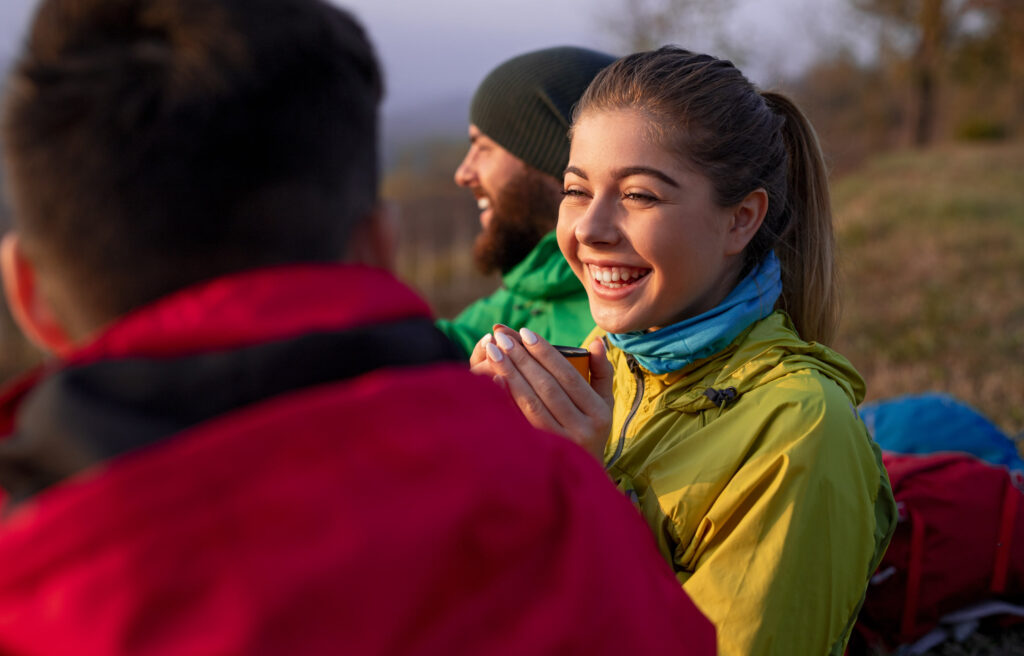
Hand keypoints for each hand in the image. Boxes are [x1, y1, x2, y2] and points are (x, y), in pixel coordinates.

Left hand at [476, 325, 613, 460]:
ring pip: (532, 403)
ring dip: (511, 374)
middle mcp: (583, 429)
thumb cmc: (590, 433)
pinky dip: (505, 400)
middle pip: (547, 386)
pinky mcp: (541, 454)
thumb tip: (595, 341)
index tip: (524, 332)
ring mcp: (561, 444)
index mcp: (599, 413)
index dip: (545, 352)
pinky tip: (492, 381)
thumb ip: (602, 373)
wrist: (582, 482)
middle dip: (522, 358)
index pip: (568, 375)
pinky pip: (520, 422)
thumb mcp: (605, 405)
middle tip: (502, 337)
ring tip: (493, 352)